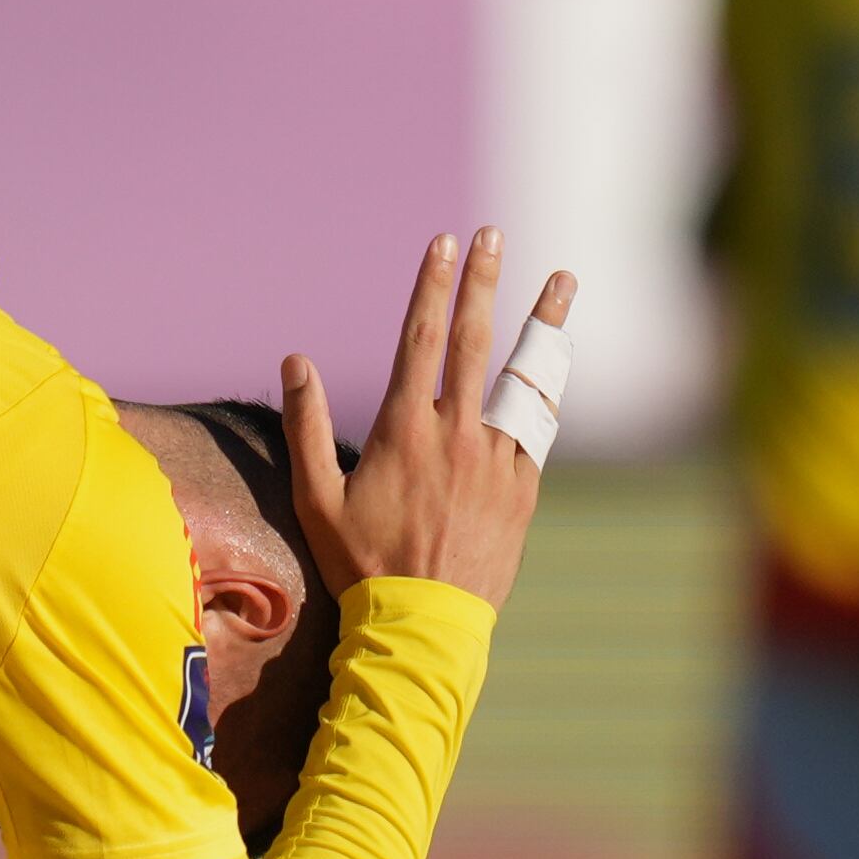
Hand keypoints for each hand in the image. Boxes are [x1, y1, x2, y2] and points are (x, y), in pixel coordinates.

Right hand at [282, 229, 569, 608]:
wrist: (423, 623)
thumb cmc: (360, 563)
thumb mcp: (316, 498)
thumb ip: (305, 425)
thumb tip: (296, 361)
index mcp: (405, 429)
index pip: (420, 339)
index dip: (430, 286)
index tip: (442, 243)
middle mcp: (456, 433)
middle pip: (474, 340)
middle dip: (483, 281)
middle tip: (493, 235)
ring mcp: (497, 458)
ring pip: (524, 376)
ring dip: (543, 322)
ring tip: (563, 278)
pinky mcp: (524, 486)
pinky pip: (538, 427)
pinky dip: (546, 388)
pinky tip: (556, 359)